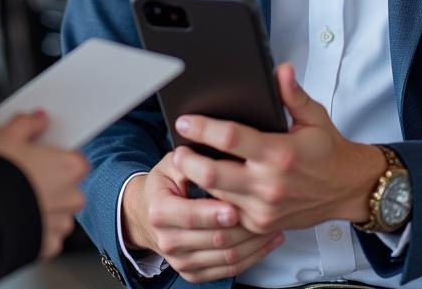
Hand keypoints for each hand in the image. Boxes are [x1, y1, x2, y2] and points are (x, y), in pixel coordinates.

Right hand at [0, 110, 89, 258]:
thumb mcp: (7, 137)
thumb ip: (26, 123)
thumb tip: (37, 119)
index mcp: (71, 167)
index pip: (75, 157)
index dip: (56, 155)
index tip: (42, 155)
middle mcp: (73, 197)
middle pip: (67, 184)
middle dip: (50, 181)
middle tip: (25, 175)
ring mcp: (61, 223)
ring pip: (58, 210)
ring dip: (44, 205)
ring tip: (18, 197)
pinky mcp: (48, 246)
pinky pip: (47, 233)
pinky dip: (36, 227)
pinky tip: (18, 217)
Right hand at [121, 151, 283, 283]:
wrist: (148, 214)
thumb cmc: (166, 184)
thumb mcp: (170, 164)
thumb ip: (189, 160)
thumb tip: (206, 148)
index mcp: (159, 211)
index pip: (190, 216)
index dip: (213, 213)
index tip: (235, 207)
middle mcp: (167, 240)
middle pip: (213, 239)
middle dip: (242, 227)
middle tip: (266, 212)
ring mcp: (181, 261)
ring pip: (225, 257)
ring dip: (253, 242)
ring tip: (274, 223)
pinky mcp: (194, 273)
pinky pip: (229, 270)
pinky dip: (252, 256)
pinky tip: (267, 240)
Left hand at [171, 64, 384, 235]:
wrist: (346, 189)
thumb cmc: (327, 150)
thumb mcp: (313, 116)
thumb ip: (292, 94)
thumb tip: (281, 70)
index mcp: (279, 152)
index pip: (231, 138)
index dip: (203, 128)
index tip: (185, 120)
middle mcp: (269, 183)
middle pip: (213, 174)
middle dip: (189, 161)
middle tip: (177, 149)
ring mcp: (264, 208)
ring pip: (216, 197)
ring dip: (197, 181)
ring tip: (185, 164)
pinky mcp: (261, 224)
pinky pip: (227, 214)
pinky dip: (213, 201)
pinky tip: (204, 187)